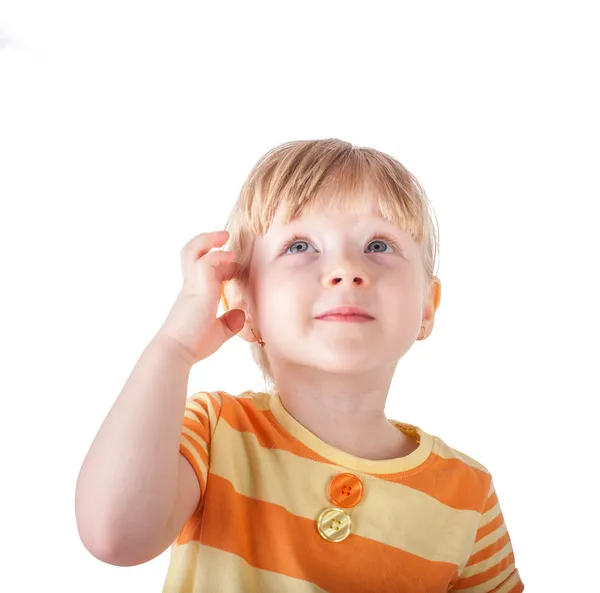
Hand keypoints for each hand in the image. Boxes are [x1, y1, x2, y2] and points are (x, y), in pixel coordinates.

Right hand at [157, 230, 244, 363]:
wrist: (177, 350)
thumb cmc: (194, 343)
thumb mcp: (218, 331)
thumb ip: (229, 321)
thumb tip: (240, 314)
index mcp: (194, 294)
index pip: (204, 269)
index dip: (221, 264)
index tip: (236, 267)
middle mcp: (190, 285)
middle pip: (190, 251)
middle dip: (207, 240)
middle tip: (225, 236)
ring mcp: (192, 284)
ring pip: (193, 250)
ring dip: (209, 240)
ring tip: (225, 237)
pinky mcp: (197, 287)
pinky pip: (206, 261)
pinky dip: (218, 256)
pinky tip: (230, 259)